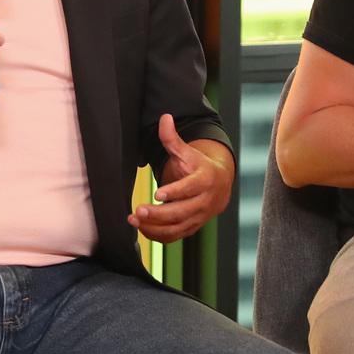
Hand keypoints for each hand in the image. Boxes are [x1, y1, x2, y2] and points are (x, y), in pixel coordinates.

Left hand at [128, 114, 231, 242]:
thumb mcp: (187, 152)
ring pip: (177, 227)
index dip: (175, 191)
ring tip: (134, 219)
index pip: (191, 188)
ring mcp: (199, 217)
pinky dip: (158, 235)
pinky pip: (175, 236)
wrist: (219, 185)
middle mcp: (205, 202)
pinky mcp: (192, 227)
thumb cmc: (198, 166)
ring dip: (154, 227)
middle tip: (138, 211)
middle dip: (159, 214)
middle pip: (181, 211)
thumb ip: (173, 138)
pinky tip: (142, 228)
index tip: (157, 193)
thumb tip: (164, 117)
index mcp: (205, 180)